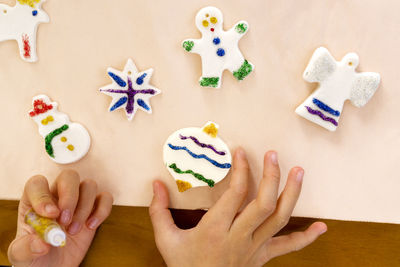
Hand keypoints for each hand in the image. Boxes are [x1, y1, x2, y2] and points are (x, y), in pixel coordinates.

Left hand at [8, 170, 112, 266]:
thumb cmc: (35, 257)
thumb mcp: (20, 255)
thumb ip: (25, 248)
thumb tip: (41, 243)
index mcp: (34, 202)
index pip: (38, 184)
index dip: (43, 195)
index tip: (50, 214)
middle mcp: (57, 196)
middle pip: (69, 177)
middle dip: (70, 197)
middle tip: (65, 220)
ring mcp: (78, 202)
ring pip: (89, 185)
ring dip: (84, 208)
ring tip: (74, 230)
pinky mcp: (94, 210)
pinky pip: (105, 198)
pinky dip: (102, 210)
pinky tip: (91, 226)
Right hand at [150, 148, 326, 266]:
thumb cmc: (184, 266)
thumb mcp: (166, 240)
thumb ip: (159, 210)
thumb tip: (156, 183)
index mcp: (216, 229)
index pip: (235, 194)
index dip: (241, 170)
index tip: (241, 151)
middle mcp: (240, 237)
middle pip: (263, 203)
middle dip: (271, 176)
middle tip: (273, 154)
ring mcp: (255, 247)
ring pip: (279, 219)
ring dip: (291, 194)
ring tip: (299, 172)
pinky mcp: (263, 257)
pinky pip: (288, 248)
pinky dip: (306, 238)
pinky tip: (321, 227)